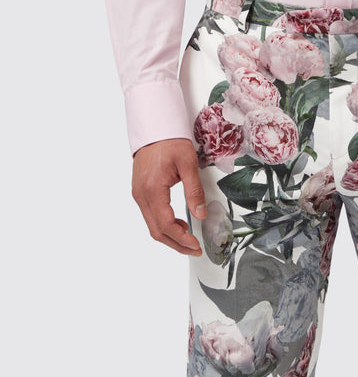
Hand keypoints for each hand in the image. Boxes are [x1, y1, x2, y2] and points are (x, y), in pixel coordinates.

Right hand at [131, 138, 206, 255]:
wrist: (155, 127)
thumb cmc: (170, 142)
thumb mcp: (188, 164)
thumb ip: (195, 192)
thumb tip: (201, 215)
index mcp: (152, 189)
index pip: (166, 225)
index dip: (182, 239)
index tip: (196, 245)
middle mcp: (141, 195)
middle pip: (157, 231)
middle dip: (176, 244)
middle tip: (194, 249)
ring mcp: (138, 194)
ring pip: (152, 226)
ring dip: (170, 236)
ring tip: (189, 239)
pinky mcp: (140, 192)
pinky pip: (150, 216)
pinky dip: (164, 225)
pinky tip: (179, 223)